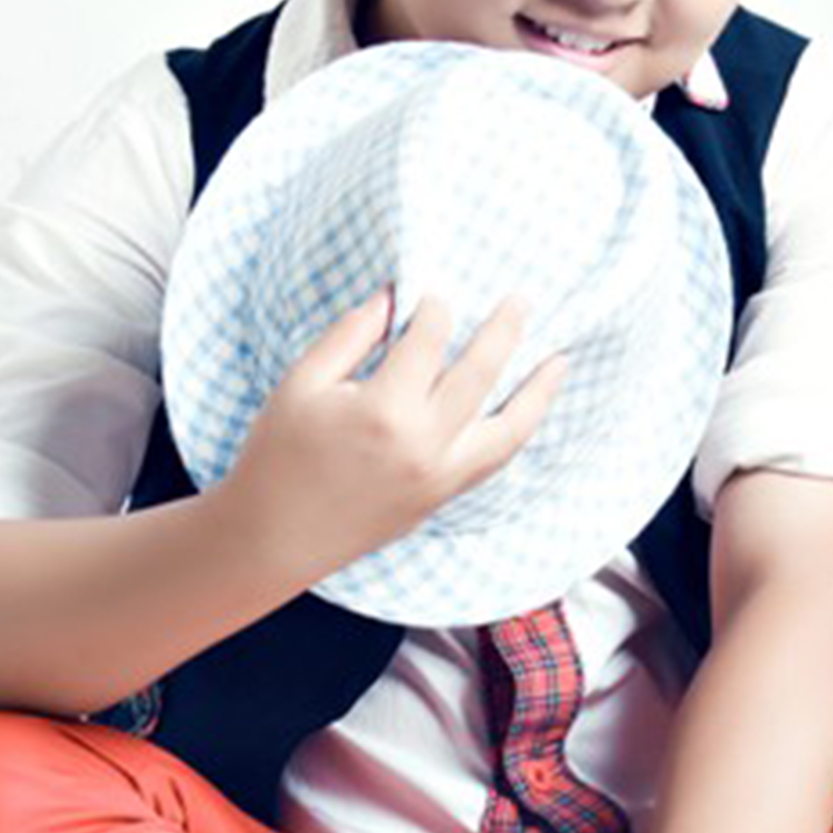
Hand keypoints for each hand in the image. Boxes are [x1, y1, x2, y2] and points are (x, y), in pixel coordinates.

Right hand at [214, 288, 566, 590]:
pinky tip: (527, 410)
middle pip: (481, 373)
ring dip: (538, 391)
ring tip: (558, 361)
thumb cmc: (277, 457)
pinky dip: (518, 432)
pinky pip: (494, 460)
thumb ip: (350, 334)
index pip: (429, 341)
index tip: (430, 295)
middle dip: (504, 331)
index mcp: (383, 410)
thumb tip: (393, 297)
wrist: (273, 537)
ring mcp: (438, 477)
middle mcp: (422, 445)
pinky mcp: (441, 499)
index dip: (433, 309)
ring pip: (509, 428)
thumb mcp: (301, 383)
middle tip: (521, 301)